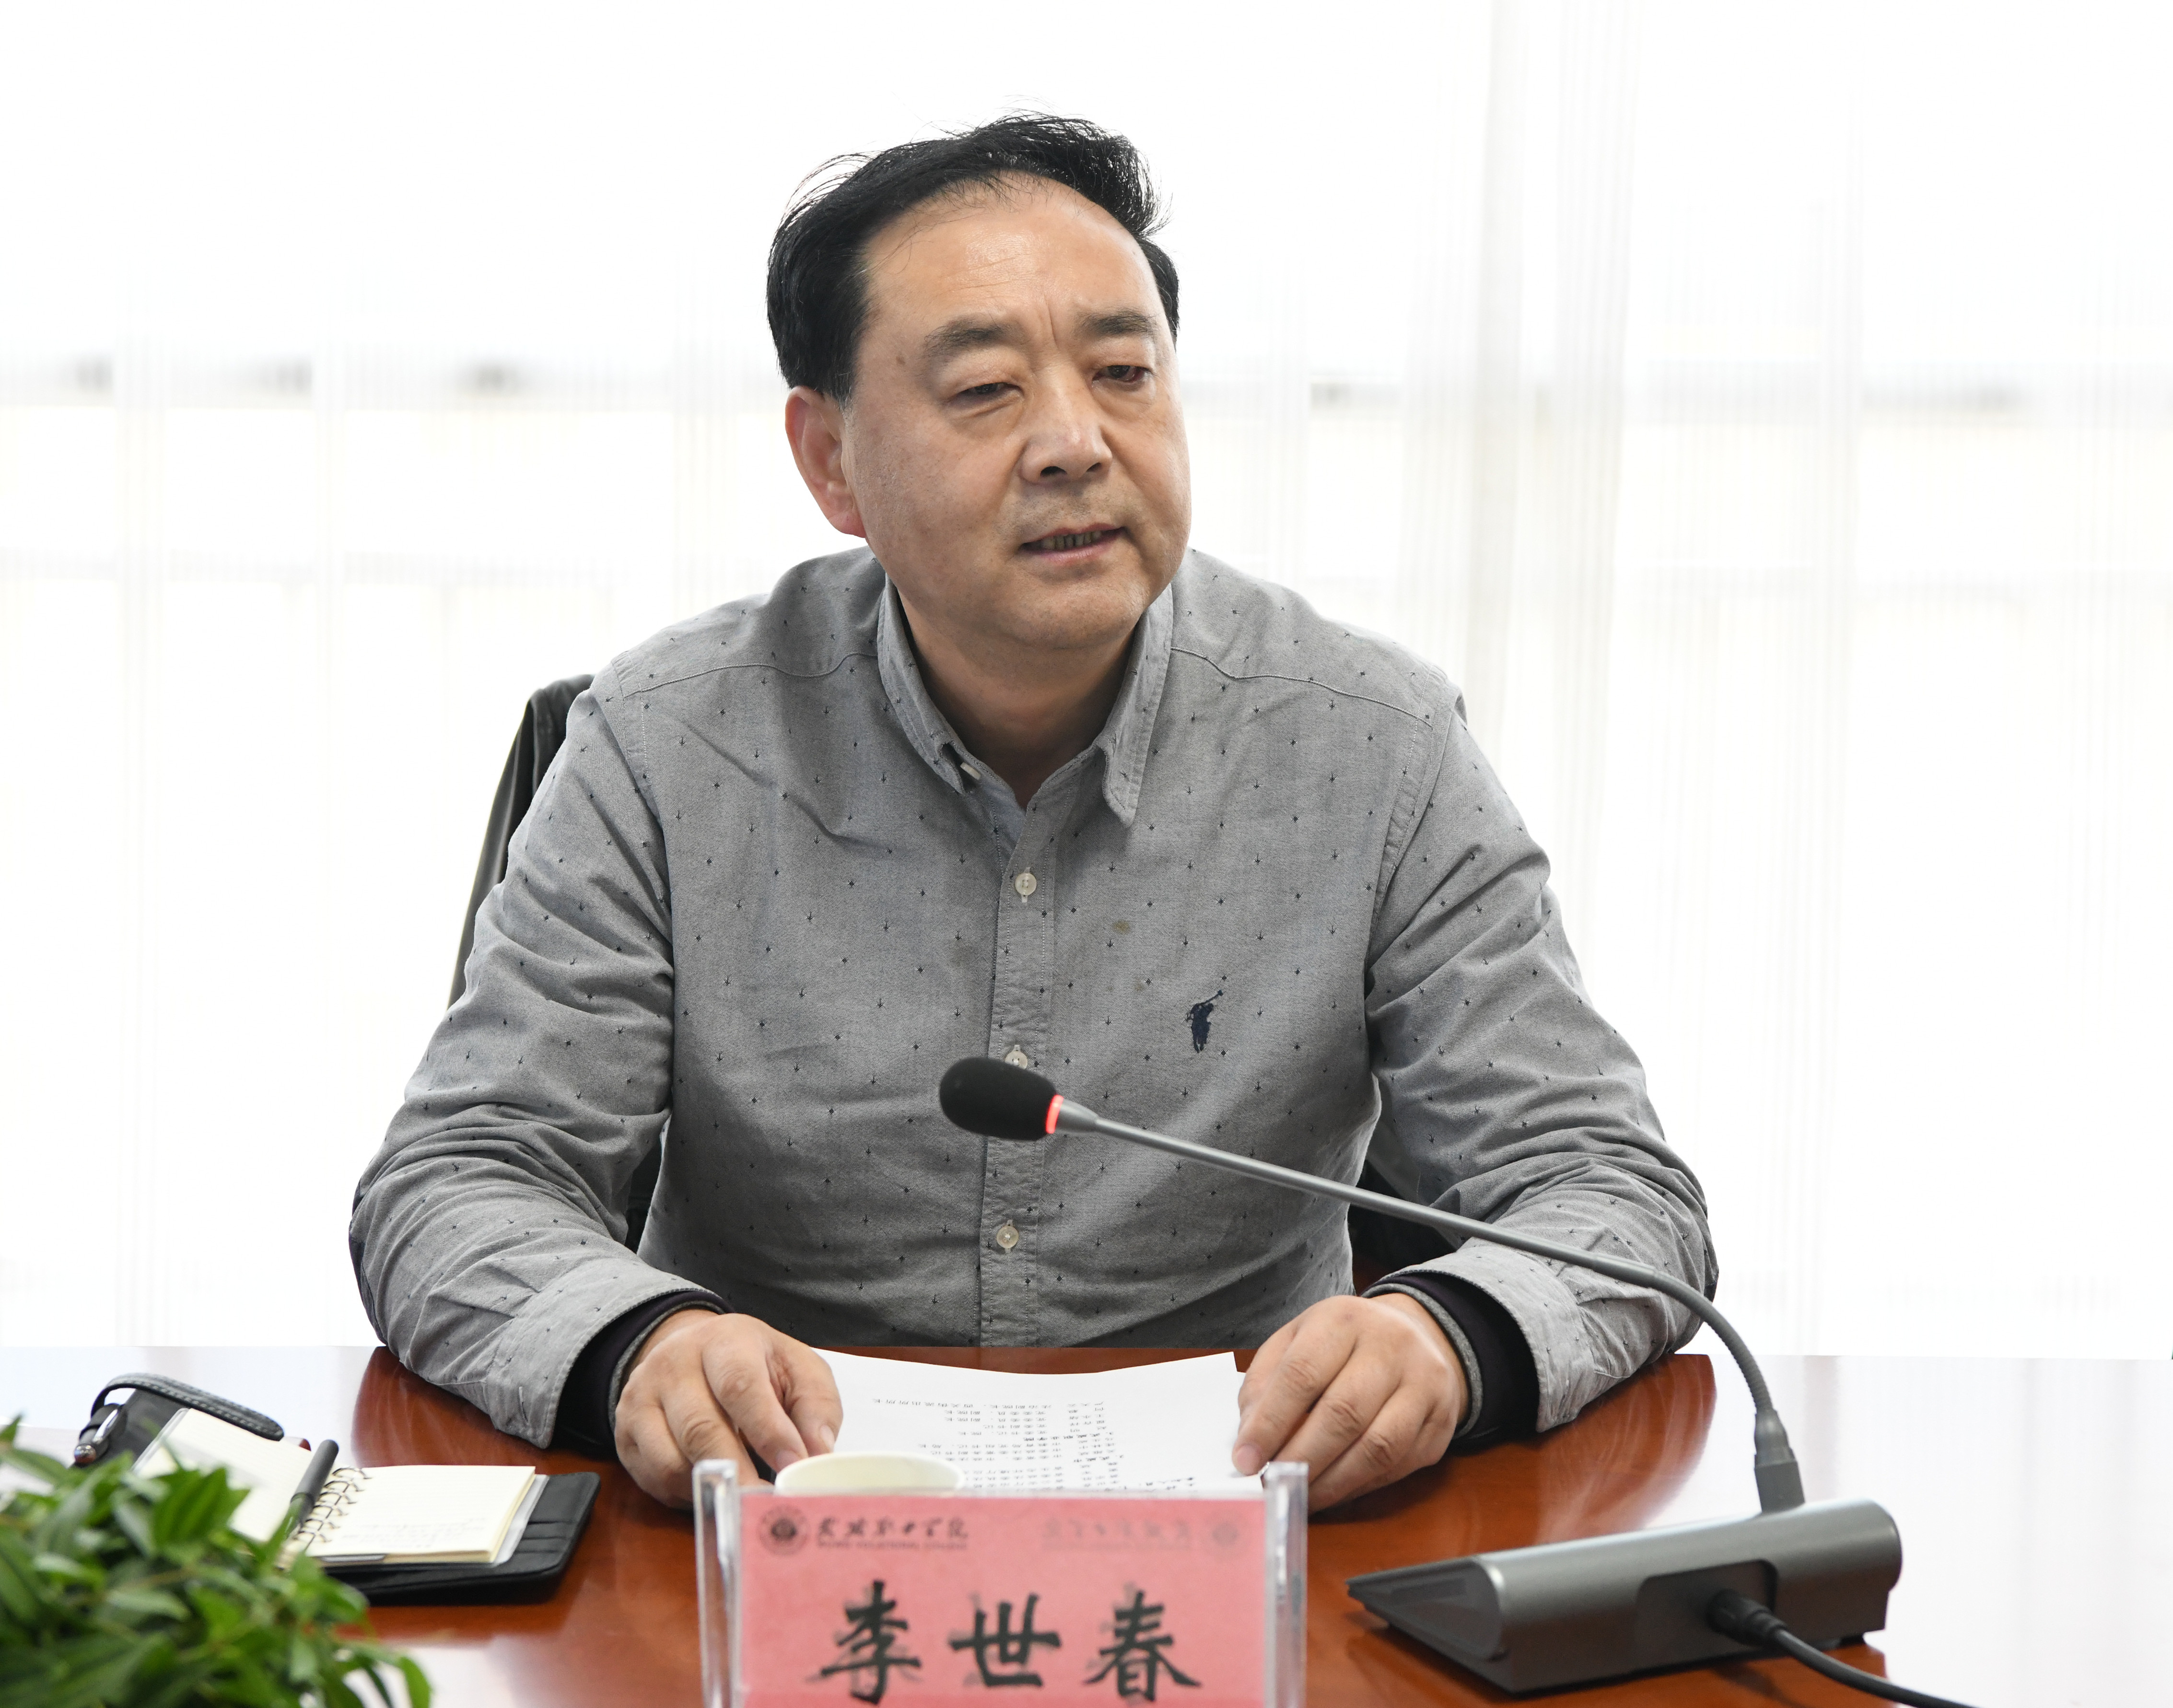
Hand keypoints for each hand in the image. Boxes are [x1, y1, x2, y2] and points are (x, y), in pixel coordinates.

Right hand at [614, 1310, 840, 1507]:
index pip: (740, 1387)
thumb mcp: (797, 1369)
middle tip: (766, 1503)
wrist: (695, 1350)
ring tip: (742, 1493)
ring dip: (711, 1487)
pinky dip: (687, 1493)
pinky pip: (653, 1478)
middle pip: (700, 1429)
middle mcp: (674, 1364)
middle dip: (737, 1473)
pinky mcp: (626, 1432)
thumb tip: (818, 1454)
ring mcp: (642, 1398)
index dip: (768, 1432)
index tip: (793, 1468)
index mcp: (724, 1341)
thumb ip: (815, 1407)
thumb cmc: (755, 1365)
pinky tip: (712, 1485)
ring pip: (671, 1460)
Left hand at [1233, 1292, 1466, 1510]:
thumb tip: (1249, 1440)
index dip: (1271, 1423)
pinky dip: (1361, 1486)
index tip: (1245, 1459)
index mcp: (1343, 1319)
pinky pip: (1399, 1465)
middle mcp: (1390, 1345)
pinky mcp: (1441, 1421)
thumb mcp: (1296, 1341)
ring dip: (1332, 1482)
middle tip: (1272, 1485)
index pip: (1302, 1373)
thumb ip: (1266, 1384)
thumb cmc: (1342, 1344)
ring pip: (1377, 1447)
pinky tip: (1334, 1491)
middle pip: (1343, 1413)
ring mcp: (1423, 1383)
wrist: (1416, 1334)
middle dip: (1301, 1459)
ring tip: (1300, 1496)